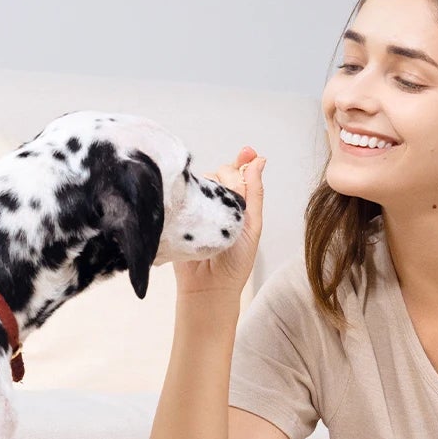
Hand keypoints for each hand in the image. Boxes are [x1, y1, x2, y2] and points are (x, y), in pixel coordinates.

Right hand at [173, 146, 264, 298]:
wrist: (208, 286)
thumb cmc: (235, 261)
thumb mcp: (252, 224)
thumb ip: (254, 192)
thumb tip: (259, 159)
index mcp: (237, 202)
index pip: (238, 172)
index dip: (242, 161)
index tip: (247, 152)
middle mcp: (216, 202)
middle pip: (218, 173)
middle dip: (225, 180)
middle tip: (227, 206)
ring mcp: (196, 208)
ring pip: (199, 182)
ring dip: (205, 189)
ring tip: (210, 213)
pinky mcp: (178, 215)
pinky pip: (180, 195)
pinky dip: (185, 194)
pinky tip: (191, 203)